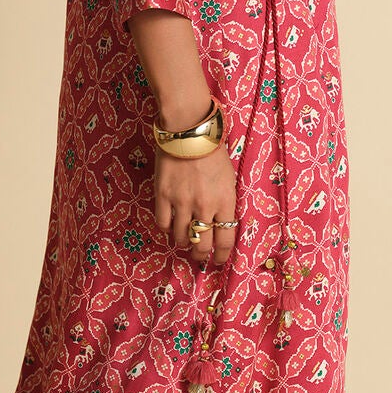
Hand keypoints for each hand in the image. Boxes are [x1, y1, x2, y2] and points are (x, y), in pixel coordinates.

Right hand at [152, 143, 238, 267]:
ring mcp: (182, 201)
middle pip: (202, 244)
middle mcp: (204, 206)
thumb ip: (224, 203)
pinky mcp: (163, 195)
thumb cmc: (212, 152)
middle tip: (199, 256)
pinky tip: (170, 226)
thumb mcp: (228, 179)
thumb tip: (219, 223)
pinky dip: (166, 229)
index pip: (225, 240)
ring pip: (180, 237)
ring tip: (184, 241)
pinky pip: (163, 223)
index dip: (222, 256)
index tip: (219, 261)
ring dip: (183, 243)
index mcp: (225, 202)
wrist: (189, 131)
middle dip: (201, 254)